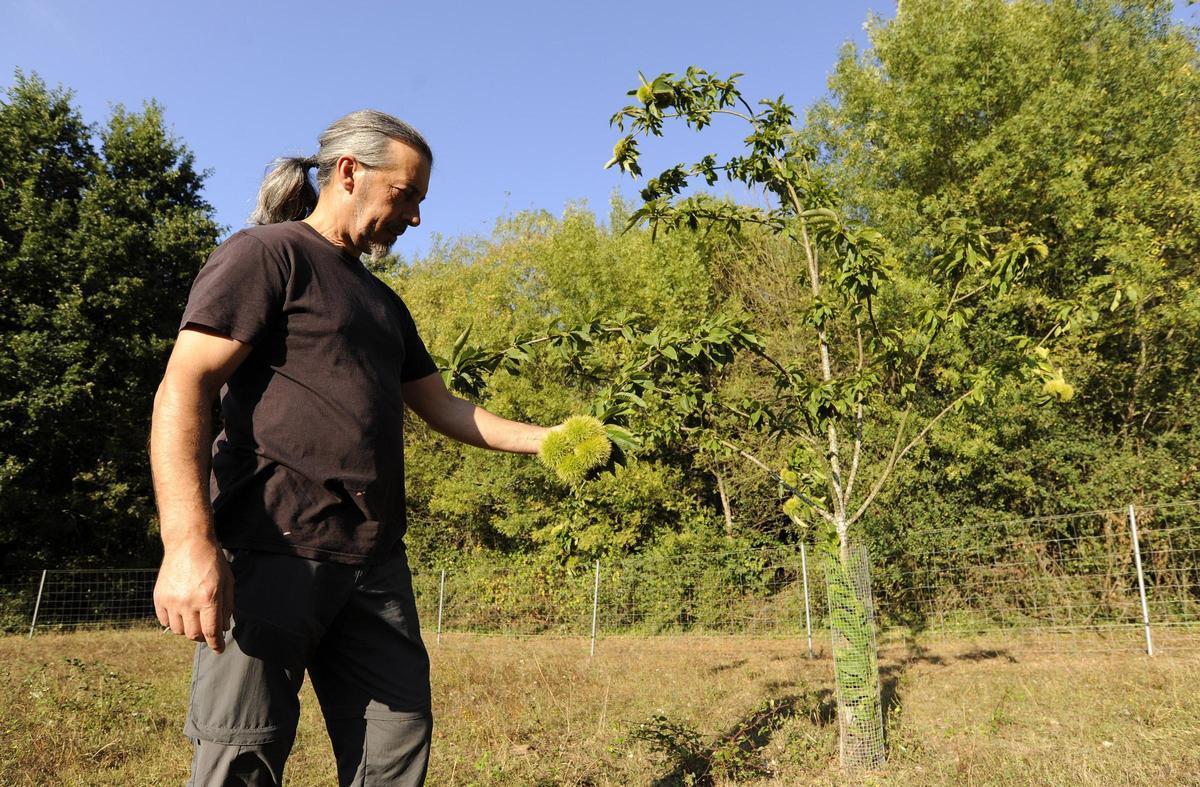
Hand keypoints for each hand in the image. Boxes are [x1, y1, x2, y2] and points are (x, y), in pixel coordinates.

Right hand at [153, 537, 233, 652]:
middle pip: (194, 634)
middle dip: (203, 637)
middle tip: (207, 630)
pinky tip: (181, 613)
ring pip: (178, 630)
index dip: (216, 644)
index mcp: (209, 598)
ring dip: (188, 629)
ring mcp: (172, 600)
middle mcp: (189, 602)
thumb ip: (227, 607)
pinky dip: (173, 621)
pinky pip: (165, 621)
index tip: (219, 649)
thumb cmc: (212, 562)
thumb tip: (223, 629)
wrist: (188, 543)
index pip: (211, 631)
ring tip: (194, 618)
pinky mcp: (159, 597)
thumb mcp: (228, 582)